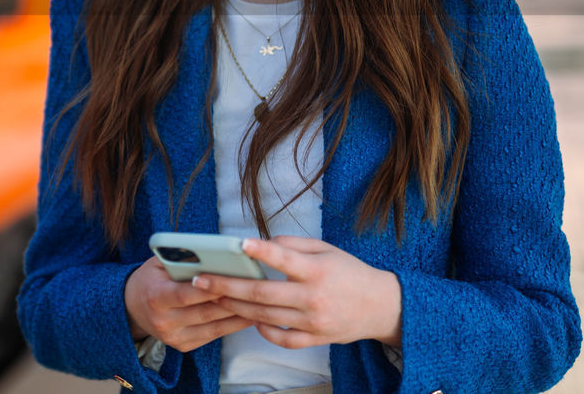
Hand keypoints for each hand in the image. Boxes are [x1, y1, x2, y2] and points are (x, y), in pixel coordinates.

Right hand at [123, 256, 254, 351]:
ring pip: (214, 326)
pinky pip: (213, 335)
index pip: (186, 294)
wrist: (131, 308)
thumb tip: (210, 251)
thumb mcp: (157, 263)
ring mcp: (174, 337)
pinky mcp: (184, 346)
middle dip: (232, 301)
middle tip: (256, 289)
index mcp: (155, 297)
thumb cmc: (150, 279)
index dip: (209, 288)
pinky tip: (248, 314)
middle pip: (205, 312)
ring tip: (260, 302)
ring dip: (238, 315)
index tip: (231, 278)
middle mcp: (164, 321)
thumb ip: (179, 258)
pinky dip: (232, 325)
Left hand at [192, 236, 402, 349]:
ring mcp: (313, 321)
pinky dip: (263, 330)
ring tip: (213, 297)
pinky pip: (281, 339)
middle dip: (227, 286)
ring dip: (236, 307)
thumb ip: (294, 244)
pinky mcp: (315, 339)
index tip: (237, 243)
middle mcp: (313, 297)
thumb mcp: (327, 249)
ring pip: (265, 316)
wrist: (382, 306)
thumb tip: (261, 243)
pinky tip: (249, 318)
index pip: (284, 258)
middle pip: (262, 293)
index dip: (261, 250)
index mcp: (317, 270)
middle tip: (201, 280)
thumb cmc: (349, 272)